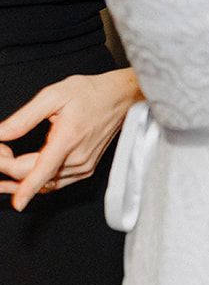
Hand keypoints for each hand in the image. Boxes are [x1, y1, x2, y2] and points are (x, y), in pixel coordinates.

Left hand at [0, 68, 140, 210]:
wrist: (120, 98)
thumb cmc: (91, 94)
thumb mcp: (52, 96)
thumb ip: (24, 118)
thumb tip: (0, 133)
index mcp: (68, 140)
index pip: (39, 174)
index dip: (18, 186)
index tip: (4, 190)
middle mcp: (78, 159)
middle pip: (35, 178)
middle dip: (9, 169)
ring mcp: (84, 166)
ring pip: (45, 183)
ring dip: (21, 178)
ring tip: (5, 161)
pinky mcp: (85, 169)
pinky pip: (55, 182)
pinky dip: (37, 181)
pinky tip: (23, 174)